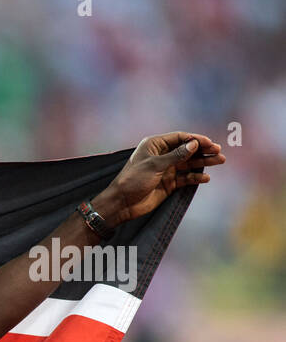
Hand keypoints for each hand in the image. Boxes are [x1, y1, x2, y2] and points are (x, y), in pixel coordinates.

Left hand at [94, 131, 225, 227]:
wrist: (122, 203)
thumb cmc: (133, 180)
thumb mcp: (155, 165)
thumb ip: (176, 155)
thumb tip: (195, 144)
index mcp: (155, 145)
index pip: (180, 138)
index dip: (196, 140)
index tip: (210, 143)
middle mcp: (162, 155)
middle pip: (187, 150)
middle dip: (203, 150)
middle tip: (219, 152)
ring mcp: (166, 169)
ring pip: (189, 163)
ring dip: (204, 162)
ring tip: (219, 161)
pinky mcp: (168, 183)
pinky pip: (185, 177)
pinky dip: (195, 177)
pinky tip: (205, 178)